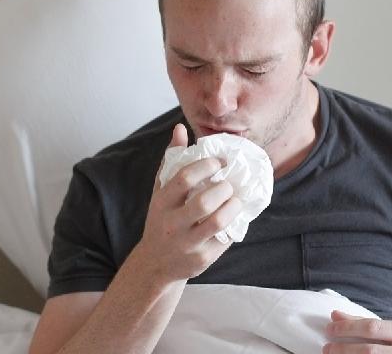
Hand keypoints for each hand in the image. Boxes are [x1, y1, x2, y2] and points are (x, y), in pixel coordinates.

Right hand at [133, 123, 242, 282]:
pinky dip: (234, 226)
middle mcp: (171, 223)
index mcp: (162, 202)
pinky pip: (225, 240)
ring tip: (236, 199)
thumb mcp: (161, 190)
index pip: (184, 178)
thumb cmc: (162, 218)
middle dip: (224, 188)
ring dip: (233, 206)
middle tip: (229, 183)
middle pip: (204, 202)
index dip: (206, 165)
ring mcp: (187, 243)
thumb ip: (172, 160)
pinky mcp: (201, 260)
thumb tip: (180, 129)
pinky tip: (234, 218)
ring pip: (218, 222)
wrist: (155, 263)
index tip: (219, 161)